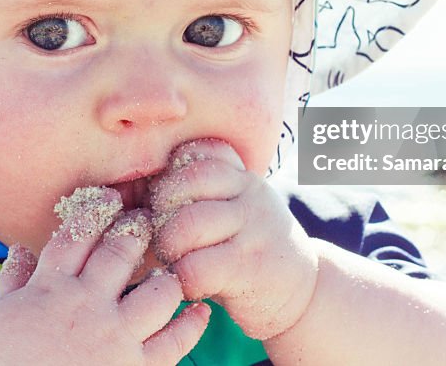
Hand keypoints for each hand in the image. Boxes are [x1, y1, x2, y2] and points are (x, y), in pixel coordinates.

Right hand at [0, 188, 210, 364]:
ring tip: (168, 268)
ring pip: (156, 291)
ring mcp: (116, 336)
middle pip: (120, 253)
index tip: (109, 198)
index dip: (93, 212)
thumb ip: (10, 281)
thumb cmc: (4, 364)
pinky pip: (174, 341)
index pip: (76, 237)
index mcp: (50, 289)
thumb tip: (19, 248)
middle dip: (136, 230)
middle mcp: (88, 304)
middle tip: (146, 219)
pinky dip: (192, 325)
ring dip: (166, 276)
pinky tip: (200, 311)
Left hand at [149, 139, 319, 339]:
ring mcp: (254, 229)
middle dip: (160, 212)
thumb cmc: (251, 249)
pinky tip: (190, 285)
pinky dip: (181, 279)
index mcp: (243, 176)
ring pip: (187, 224)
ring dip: (168, 247)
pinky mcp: (250, 268)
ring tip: (174, 262)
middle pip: (186, 182)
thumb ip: (203, 193)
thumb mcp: (238, 209)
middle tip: (162, 238)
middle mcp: (251, 194)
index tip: (167, 206)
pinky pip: (196, 267)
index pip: (195, 153)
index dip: (169, 177)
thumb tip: (139, 188)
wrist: (306, 293)